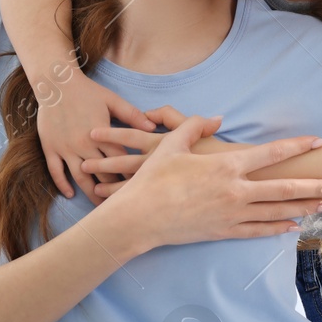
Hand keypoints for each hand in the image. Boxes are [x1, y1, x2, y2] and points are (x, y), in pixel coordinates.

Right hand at [37, 71, 155, 204]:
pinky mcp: (50, 148)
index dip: (132, 174)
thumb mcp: (112, 100)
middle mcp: (83, 145)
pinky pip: (56, 171)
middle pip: (102, 173)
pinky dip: (62, 185)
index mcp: (101, 134)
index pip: (120, 160)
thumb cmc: (87, 91)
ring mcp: (65, 148)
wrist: (55, 83)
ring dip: (91, 193)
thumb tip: (153, 129)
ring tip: (101, 208)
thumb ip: (133, 115)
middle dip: (115, 190)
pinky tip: (71, 194)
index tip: (142, 187)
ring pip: (80, 177)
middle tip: (126, 205)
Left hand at [75, 105, 241, 193]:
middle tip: (80, 164)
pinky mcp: (168, 203)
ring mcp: (163, 187)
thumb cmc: (216, 153)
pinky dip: (126, 206)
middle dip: (100, 164)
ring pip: (129, 187)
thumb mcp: (195, 129)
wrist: (240, 179)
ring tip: (92, 190)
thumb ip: (171, 116)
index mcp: (164, 145)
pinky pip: (142, 204)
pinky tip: (115, 209)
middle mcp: (160, 166)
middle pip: (122, 164)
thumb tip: (149, 112)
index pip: (130, 136)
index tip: (91, 132)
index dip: (110, 133)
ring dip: (109, 188)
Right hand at [102, 114, 321, 247]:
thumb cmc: (152, 180)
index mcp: (226, 166)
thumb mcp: (172, 145)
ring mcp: (232, 215)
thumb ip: (195, 126)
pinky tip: (293, 226)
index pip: (271, 154)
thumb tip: (216, 119)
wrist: (138, 219)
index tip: (319, 141)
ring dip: (305, 207)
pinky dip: (277, 227)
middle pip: (286, 188)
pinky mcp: (224, 232)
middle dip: (318, 186)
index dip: (297, 146)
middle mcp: (236, 191)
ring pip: (277, 211)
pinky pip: (258, 230)